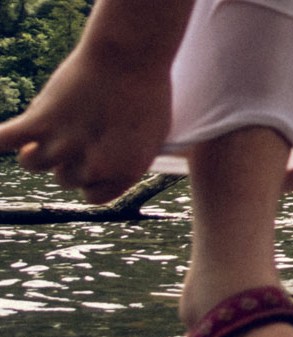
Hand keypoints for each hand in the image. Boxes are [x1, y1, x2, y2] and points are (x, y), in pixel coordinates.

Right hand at [0, 51, 171, 203]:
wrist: (131, 56)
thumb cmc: (146, 91)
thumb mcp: (149, 135)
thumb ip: (124, 158)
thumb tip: (101, 168)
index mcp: (124, 174)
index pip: (93, 195)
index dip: (91, 178)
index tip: (92, 158)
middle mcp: (93, 167)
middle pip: (64, 179)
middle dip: (68, 158)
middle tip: (79, 127)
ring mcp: (65, 145)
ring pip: (31, 163)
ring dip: (35, 147)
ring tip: (47, 126)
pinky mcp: (41, 121)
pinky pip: (3, 139)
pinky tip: (1, 136)